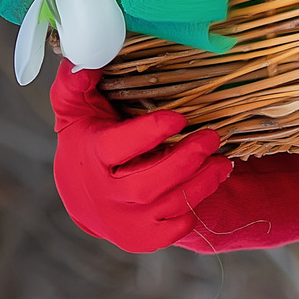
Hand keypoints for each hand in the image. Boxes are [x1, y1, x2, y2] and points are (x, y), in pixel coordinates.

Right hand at [50, 64, 236, 252]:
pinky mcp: (142, 239)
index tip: (180, 116)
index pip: (119, 147)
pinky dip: (194, 208)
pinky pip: (175, 229)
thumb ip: (75, 83)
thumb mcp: (75, 109)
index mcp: (91, 158)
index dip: (151, 132)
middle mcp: (106, 195)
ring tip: (223, 161)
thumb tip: (83, 59)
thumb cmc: (86, 142)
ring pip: (168, 205)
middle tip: (212, 137)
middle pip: (148, 184)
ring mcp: (124, 221)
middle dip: (186, 159)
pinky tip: (207, 184)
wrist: (83, 197)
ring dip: (202, 182)